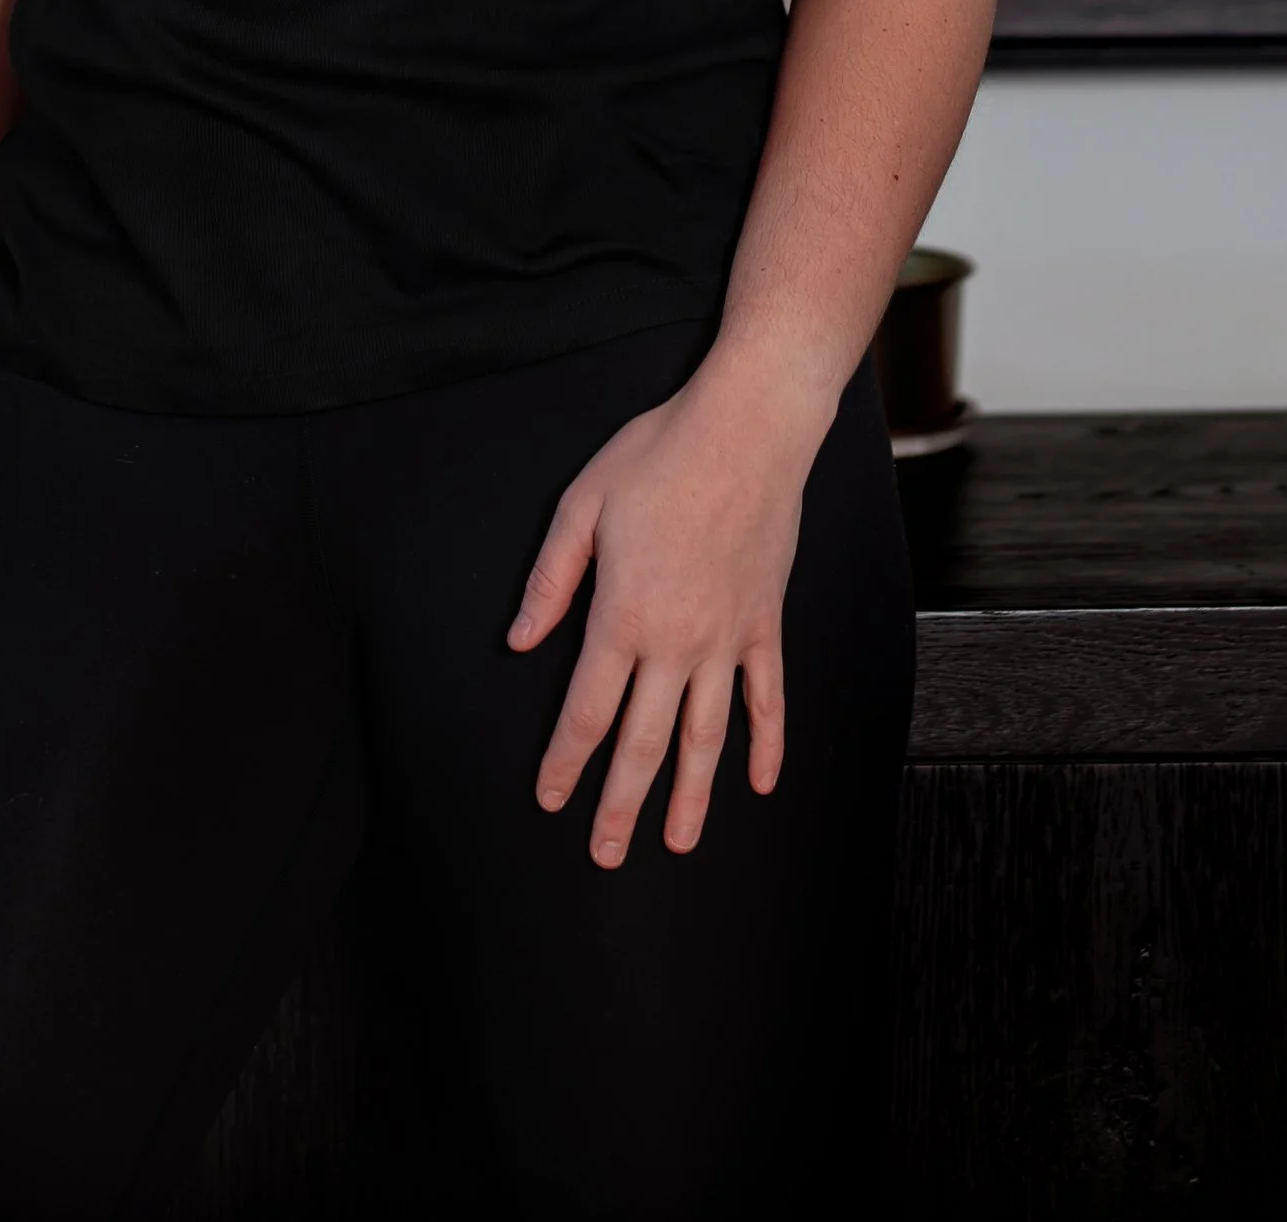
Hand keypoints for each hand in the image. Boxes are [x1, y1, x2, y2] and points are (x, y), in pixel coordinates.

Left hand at [508, 355, 822, 866]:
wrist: (748, 430)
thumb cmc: (659, 456)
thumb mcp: (582, 504)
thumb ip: (551, 578)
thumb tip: (519, 640)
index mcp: (622, 616)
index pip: (587, 711)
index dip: (566, 762)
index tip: (550, 800)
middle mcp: (676, 642)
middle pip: (643, 742)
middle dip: (621, 804)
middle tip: (606, 856)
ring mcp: (727, 638)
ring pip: (707, 735)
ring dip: (692, 795)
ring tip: (679, 843)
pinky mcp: (764, 624)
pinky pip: (767, 698)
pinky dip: (766, 744)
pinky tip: (760, 782)